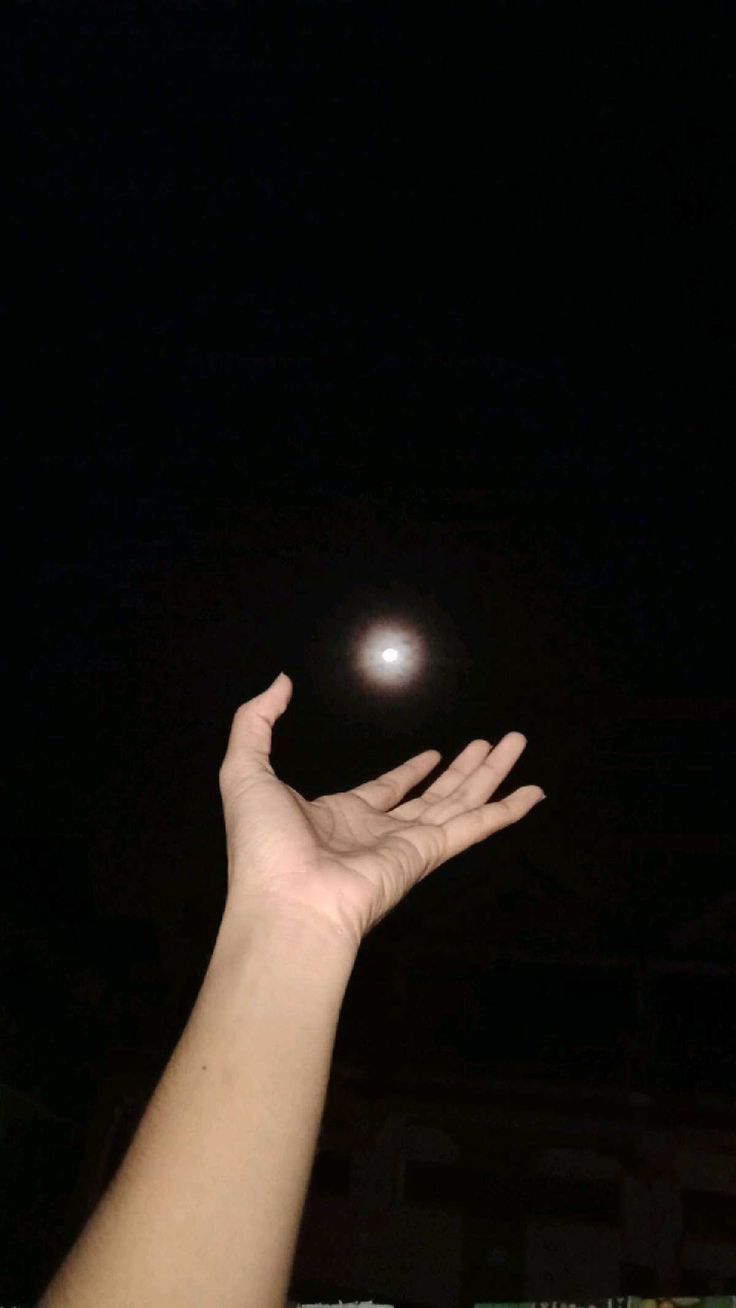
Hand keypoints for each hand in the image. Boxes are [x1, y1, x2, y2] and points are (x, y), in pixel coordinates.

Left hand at [218, 672, 545, 954]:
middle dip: (464, 768)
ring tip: (517, 745)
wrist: (285, 904)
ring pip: (460, 802)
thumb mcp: (244, 771)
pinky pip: (473, 827)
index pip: (385, 790)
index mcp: (339, 816)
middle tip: (492, 742)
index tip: (433, 754)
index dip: (409, 772)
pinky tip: (532, 794)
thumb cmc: (262, 846)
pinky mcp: (427, 856)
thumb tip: (281, 682)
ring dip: (491, 774)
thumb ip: (257, 722)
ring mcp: (406, 846)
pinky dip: (505, 812)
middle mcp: (378, 832)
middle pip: (434, 794)